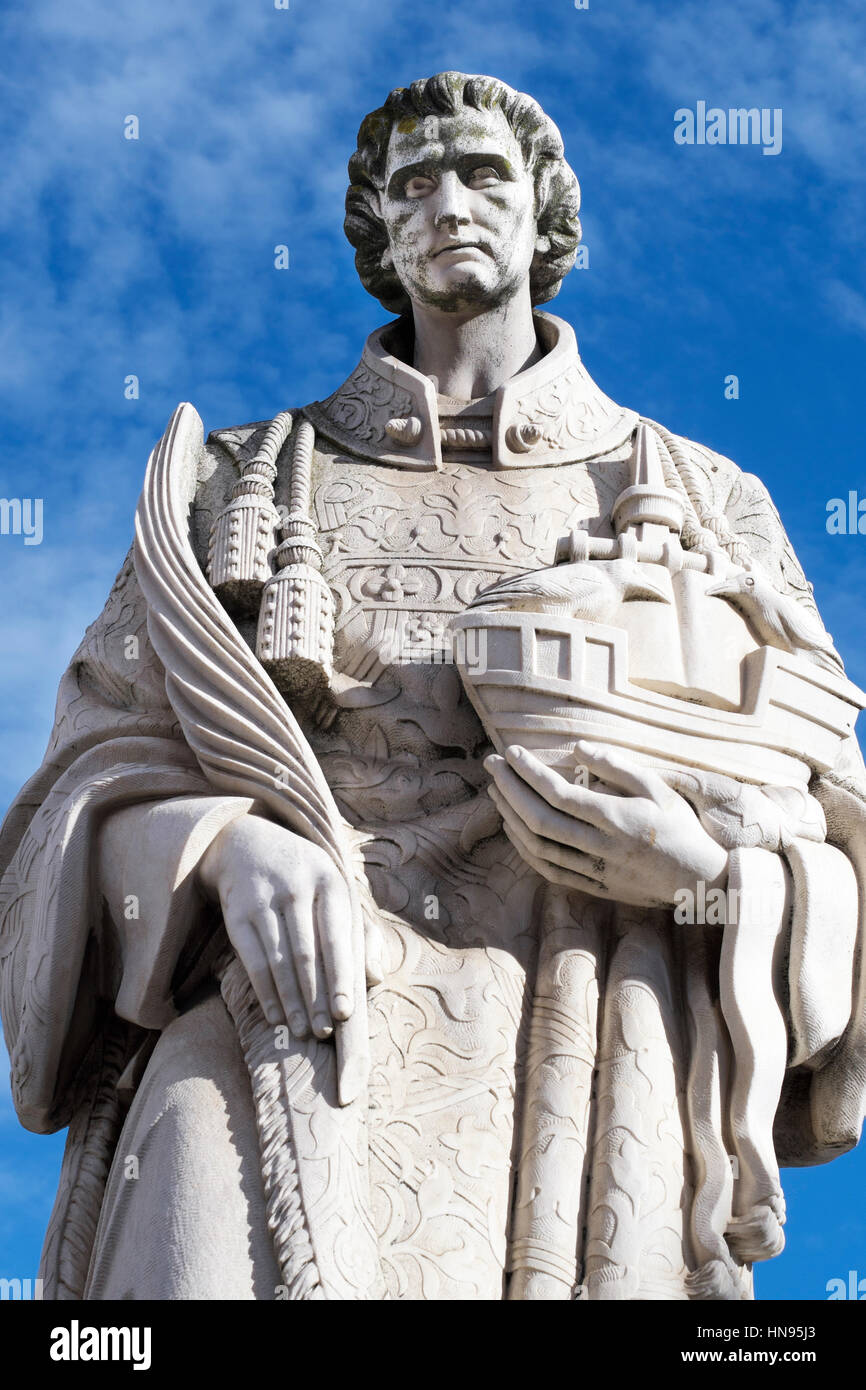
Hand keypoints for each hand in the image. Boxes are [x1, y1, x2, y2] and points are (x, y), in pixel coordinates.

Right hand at [198, 814, 357, 1038]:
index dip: (340, 976)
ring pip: (279, 959)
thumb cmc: (306, 879)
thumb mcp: (338, 892)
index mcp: (330, 881)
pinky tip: (275, 1015)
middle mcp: (296, 887)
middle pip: (306, 952)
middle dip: (315, 997)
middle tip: (323, 1033)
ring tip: (301, 1032)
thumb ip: (363, 933)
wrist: (248, 842)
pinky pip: (252, 959)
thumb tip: (376, 977)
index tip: (344, 1012)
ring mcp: (264, 899)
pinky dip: (264, 991)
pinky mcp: (237, 912)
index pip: (336, 936)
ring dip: (290, 1000)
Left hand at [485, 741, 728, 909]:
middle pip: (540, 819)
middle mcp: (601, 846)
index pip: (559, 794)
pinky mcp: (593, 887)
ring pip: (539, 847)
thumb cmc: (679, 826)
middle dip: (509, 789)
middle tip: (491, 765)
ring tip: (496, 791)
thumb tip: (579, 746)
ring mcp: (595, 870)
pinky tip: (514, 828)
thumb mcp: (658, 787)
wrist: (698, 880)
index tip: (511, 753)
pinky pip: (548, 870)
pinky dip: (525, 849)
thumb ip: (618, 766)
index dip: (529, 772)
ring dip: (511, 817)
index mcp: (617, 818)